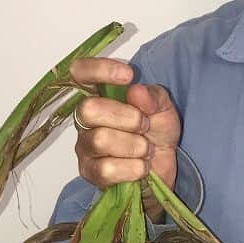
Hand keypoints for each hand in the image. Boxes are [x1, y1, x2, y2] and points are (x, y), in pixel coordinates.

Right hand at [70, 58, 181, 196]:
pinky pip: (107, 169)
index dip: (98, 69)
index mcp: (100, 96)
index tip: (128, 75)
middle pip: (88, 109)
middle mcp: (85, 119)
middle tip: (145, 126)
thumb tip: (136, 91)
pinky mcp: (90, 172)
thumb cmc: (157, 133)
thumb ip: (152, 97)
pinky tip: (141, 166)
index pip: (80, 73)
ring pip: (100, 140)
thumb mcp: (164, 108)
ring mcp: (85, 146)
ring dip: (135, 145)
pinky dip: (133, 168)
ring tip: (146, 149)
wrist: (164, 167)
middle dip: (127, 118)